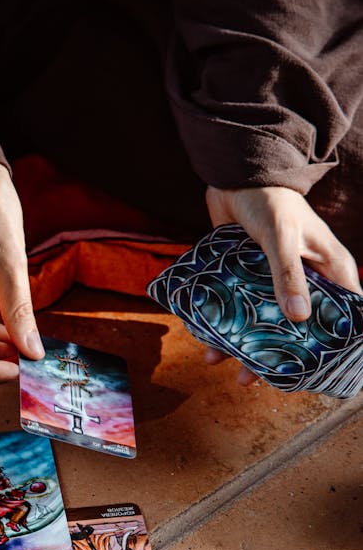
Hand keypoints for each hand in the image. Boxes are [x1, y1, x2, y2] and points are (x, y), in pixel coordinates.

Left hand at [204, 185, 361, 383]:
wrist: (234, 173)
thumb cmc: (269, 198)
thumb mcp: (282, 237)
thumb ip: (288, 275)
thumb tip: (299, 318)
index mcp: (330, 269)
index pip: (344, 314)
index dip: (333, 344)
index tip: (315, 371)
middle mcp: (306, 279)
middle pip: (298, 327)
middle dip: (275, 353)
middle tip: (253, 376)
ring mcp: (275, 280)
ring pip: (264, 321)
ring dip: (241, 342)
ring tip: (218, 361)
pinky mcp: (247, 277)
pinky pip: (239, 307)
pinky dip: (224, 324)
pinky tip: (206, 339)